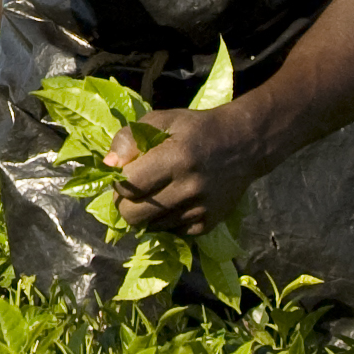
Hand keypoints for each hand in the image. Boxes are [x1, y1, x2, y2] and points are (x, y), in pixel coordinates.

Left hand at [109, 104, 257, 234]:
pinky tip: (175, 202)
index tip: (126, 174)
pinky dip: (166, 221)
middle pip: (134, 215)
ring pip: (150, 227)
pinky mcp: (208, 225)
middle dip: (126, 204)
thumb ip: (130, 138)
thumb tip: (109, 166)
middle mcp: (188, 188)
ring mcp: (200, 210)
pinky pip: (172, 233)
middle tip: (134, 191)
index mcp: (175, 158)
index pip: (128, 185)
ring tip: (158, 194)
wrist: (244, 145)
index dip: (119, 182)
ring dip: (147, 213)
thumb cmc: (197, 129)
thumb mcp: (162, 120)